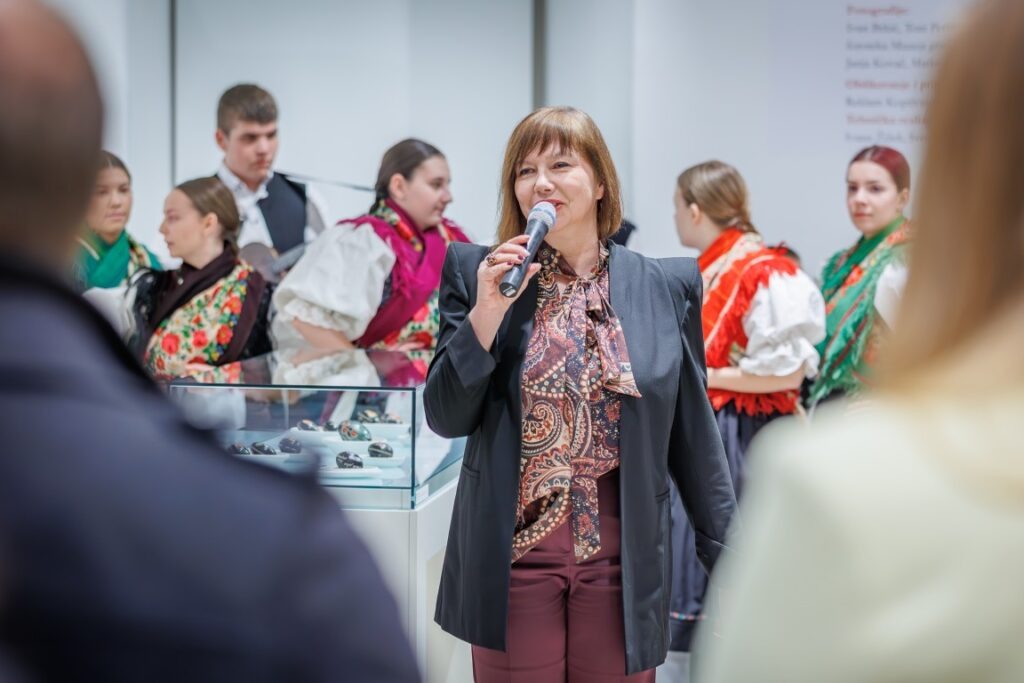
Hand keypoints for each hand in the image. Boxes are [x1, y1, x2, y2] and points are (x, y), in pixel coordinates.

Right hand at [468, 234, 541, 350]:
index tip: (528, 239)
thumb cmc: (505, 295)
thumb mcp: (520, 283)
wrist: (495, 309)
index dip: (518, 240)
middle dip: (516, 248)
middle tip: (526, 254)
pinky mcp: (482, 275)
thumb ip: (527, 273)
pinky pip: (492, 268)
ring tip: (521, 260)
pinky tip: (509, 266)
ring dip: (511, 256)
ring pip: (498, 256)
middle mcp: (492, 261)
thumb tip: (537, 264)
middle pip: (503, 248)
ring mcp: (486, 267)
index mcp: (499, 260)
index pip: (508, 246)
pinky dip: (501, 266)